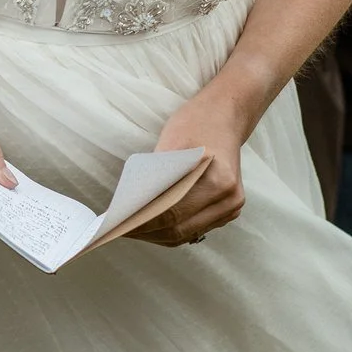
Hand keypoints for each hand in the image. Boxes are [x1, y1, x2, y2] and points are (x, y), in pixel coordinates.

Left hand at [130, 94, 244, 246]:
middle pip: (180, 229)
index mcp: (219, 181)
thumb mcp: (172, 143)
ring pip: (186, 233)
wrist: (223, 116)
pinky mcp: (227, 210)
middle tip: (120, 230)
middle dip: (147, 232)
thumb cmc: (196, 123)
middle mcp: (230, 199)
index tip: (120, 224)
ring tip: (131, 230)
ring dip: (157, 235)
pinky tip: (151, 226)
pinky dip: (171, 230)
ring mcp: (231, 207)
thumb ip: (157, 177)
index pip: (174, 212)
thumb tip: (133, 207)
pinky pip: (194, 228)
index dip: (144, 221)